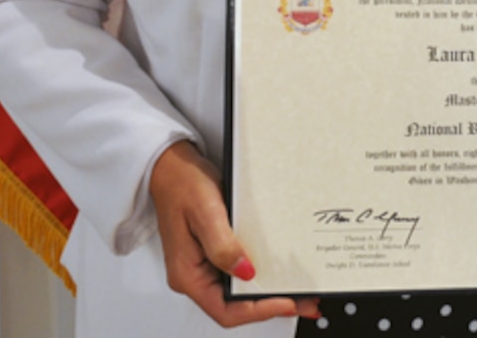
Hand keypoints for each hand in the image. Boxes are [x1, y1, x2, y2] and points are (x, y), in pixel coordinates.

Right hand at [149, 141, 319, 326]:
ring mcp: (206, 265)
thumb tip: (245, 272)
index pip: (225, 310)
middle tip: (304, 301)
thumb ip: (223, 245)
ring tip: (299, 291)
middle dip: (271, 306)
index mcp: (188, 274)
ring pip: (240, 292)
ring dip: (270, 293)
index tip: (285, 302)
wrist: (172, 165)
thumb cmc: (181, 183)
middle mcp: (196, 275)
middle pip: (236, 306)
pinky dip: (262, 276)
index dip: (257, 311)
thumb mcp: (205, 211)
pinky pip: (240, 272)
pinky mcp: (216, 253)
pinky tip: (280, 272)